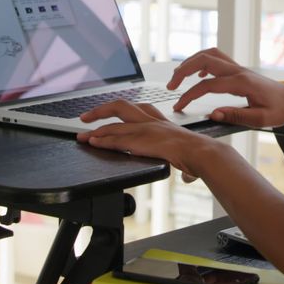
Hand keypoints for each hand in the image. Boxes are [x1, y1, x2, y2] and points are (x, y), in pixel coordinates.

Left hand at [76, 100, 212, 179]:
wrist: (201, 152)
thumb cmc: (198, 153)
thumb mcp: (187, 154)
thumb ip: (183, 164)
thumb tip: (188, 177)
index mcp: (161, 120)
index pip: (136, 108)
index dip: (119, 110)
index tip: (108, 112)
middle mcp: (150, 120)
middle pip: (119, 106)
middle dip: (100, 110)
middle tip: (86, 117)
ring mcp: (144, 128)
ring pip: (113, 125)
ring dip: (95, 130)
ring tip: (82, 136)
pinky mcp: (140, 140)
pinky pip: (115, 139)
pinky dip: (101, 140)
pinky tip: (92, 142)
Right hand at [167, 48, 283, 127]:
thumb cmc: (280, 110)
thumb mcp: (260, 119)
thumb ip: (236, 116)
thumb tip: (213, 114)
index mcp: (241, 83)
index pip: (207, 85)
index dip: (189, 95)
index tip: (178, 106)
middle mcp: (238, 71)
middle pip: (204, 60)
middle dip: (183, 70)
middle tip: (171, 85)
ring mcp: (239, 68)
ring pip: (209, 54)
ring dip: (191, 62)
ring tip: (178, 77)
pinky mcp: (239, 71)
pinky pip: (217, 58)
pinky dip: (202, 62)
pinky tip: (198, 75)